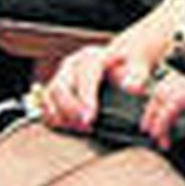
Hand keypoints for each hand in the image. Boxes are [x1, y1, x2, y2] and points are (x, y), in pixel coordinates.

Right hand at [36, 0, 181, 132]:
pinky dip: (53, 117)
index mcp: (91, 57)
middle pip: (60, 87)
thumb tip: (133, 87)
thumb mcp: (137, 67)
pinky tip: (67, 126)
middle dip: (70, 110)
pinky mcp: (56, 89)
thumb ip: (137, 76)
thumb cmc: (128, 66)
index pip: (83, 76)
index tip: (90, 117)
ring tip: (79, 128)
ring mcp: (62, 76)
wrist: (120, 63)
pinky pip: (46, 104)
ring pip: (50, 96)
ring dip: (60, 115)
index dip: (85, 98)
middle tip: (84, 126)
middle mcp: (72, 64)